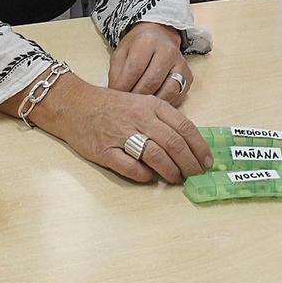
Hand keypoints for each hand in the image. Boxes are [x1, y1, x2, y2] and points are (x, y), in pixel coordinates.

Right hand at [33, 72, 211, 185]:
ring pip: (155, 156)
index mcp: (151, 106)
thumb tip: (188, 145)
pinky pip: (130, 167)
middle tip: (195, 175)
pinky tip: (149, 178)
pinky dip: (144, 175)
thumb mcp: (141, 103)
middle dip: (189, 163)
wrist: (74, 105)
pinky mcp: (105, 151)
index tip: (207, 162)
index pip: (184, 127)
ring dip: (170, 171)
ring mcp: (121, 135)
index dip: (199, 147)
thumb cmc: (111, 106)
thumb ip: (162, 120)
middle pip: (173, 143)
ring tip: (176, 179)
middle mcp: (139, 118)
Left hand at [108, 21, 191, 104]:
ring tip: (141, 104)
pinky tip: (154, 101)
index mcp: (147, 41)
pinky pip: (177, 95)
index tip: (116, 95)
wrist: (159, 36)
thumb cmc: (137, 47)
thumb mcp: (121, 54)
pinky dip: (164, 102)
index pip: (134, 69)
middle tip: (127, 103)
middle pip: (151, 82)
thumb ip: (116, 73)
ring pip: (168, 91)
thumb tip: (117, 95)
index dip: (123, 86)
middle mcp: (167, 50)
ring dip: (152, 101)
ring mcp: (180, 63)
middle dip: (136, 96)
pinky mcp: (188, 76)